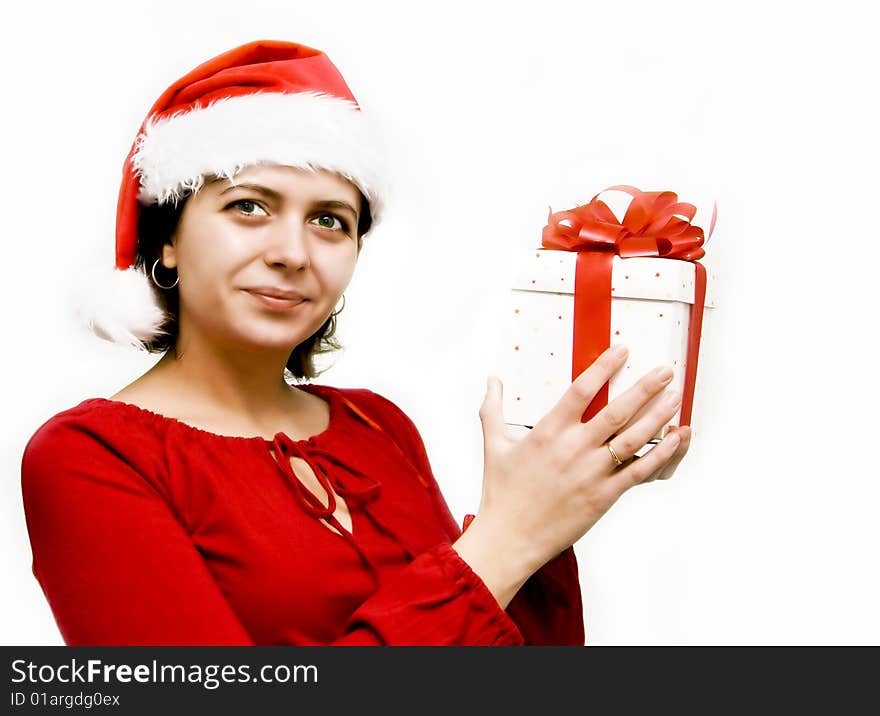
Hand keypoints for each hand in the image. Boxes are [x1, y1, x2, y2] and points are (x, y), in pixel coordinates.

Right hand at [477, 344, 683, 570]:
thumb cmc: (501, 493)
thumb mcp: (493, 445)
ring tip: (676, 397)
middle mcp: (573, 448)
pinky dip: (659, 453)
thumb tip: (492, 380)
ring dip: (658, 415)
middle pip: (617, 411)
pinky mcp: (604, 496)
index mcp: (548, 431)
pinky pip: (639, 470)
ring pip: (633, 438)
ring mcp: (591, 473)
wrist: (510, 538)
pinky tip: (675, 438)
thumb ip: (493, 409)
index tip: (623, 350)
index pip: (581, 390)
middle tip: (665, 371)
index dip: (604, 367)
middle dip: (645, 388)